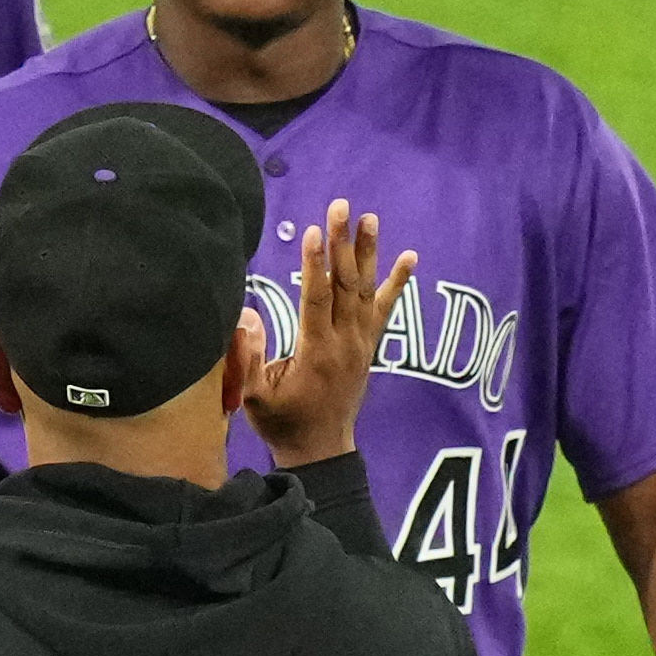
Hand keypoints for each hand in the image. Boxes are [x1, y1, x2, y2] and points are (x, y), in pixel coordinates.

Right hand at [248, 199, 409, 470]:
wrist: (320, 449)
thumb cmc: (282, 422)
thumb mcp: (254, 397)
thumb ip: (248, 357)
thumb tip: (245, 316)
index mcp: (315, 351)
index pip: (316, 298)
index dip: (316, 264)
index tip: (314, 230)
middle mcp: (344, 343)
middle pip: (344, 284)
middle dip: (342, 243)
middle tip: (341, 206)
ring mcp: (361, 343)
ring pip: (365, 290)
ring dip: (368, 252)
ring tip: (370, 217)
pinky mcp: (368, 346)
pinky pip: (385, 309)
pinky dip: (397, 283)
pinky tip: (410, 257)